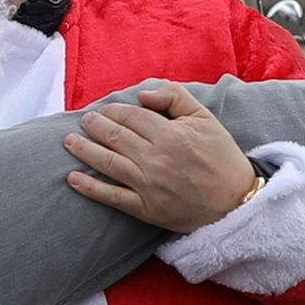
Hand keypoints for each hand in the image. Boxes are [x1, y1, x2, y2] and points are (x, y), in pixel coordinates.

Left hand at [65, 82, 258, 230]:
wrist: (235, 201)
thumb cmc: (220, 156)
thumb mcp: (205, 118)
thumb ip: (174, 98)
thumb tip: (142, 95)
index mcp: (171, 134)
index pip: (131, 116)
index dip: (112, 110)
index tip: (102, 109)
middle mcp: (156, 159)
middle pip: (114, 136)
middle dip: (94, 126)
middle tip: (83, 121)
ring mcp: (148, 185)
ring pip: (107, 163)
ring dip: (84, 150)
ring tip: (69, 141)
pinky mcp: (145, 209)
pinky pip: (111, 197)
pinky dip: (90, 188)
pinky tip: (72, 178)